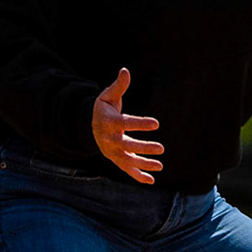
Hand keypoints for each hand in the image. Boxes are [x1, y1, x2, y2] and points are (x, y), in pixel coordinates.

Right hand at [92, 67, 162, 183]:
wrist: (89, 127)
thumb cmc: (104, 109)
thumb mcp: (108, 96)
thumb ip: (119, 86)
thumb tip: (125, 70)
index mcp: (108, 122)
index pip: (125, 123)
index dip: (140, 124)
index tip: (156, 123)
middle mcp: (109, 139)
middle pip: (126, 145)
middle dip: (143, 148)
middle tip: (162, 148)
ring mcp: (112, 152)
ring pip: (128, 161)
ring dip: (143, 165)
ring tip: (160, 165)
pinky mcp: (116, 160)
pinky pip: (127, 170)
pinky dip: (138, 177)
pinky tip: (152, 180)